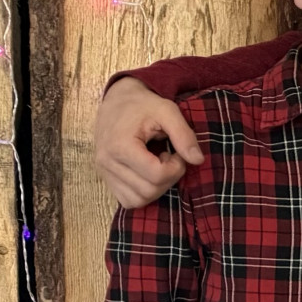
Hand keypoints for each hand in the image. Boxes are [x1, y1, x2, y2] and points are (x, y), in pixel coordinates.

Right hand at [95, 75, 200, 207]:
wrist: (117, 100)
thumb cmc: (143, 105)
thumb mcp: (167, 111)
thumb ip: (184, 135)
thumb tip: (198, 160)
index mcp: (120, 146)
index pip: (157, 175)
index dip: (176, 168)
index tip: (176, 152)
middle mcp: (107, 162)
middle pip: (149, 190)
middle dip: (168, 177)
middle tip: (169, 157)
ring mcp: (104, 172)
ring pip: (139, 200)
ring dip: (157, 187)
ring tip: (157, 164)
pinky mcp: (106, 179)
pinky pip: (128, 200)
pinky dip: (144, 193)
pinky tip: (148, 173)